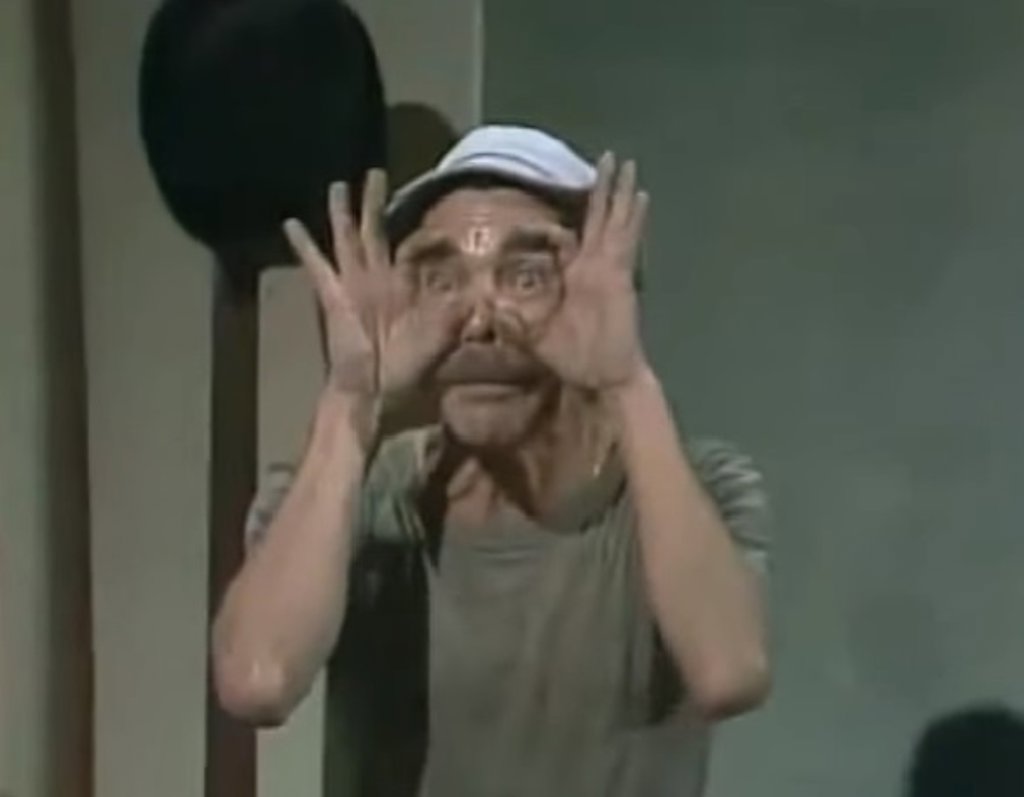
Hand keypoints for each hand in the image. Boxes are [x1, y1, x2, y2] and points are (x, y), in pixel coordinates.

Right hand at [284, 170, 466, 415]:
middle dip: (373, 204)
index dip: (412, 233)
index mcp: (399, 291)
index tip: (417, 210)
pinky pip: (317, 265)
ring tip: (338, 186)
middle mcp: (375, 283)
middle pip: (374, 233)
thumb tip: (475, 301)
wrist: (372, 394)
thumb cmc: (403, 376)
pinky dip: (304, 245)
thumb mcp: (436, 343)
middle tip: (375, 173)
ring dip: (343, 213)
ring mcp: (352, 287)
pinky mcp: (333, 296)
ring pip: (347, 239)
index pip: (405, 253)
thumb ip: (451, 320)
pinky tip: (292, 223)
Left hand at [501, 154, 649, 391]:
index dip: (575, 214)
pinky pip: (628, 241)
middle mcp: (593, 267)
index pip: (572, 238)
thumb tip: (489, 308)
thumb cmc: (574, 360)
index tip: (572, 190)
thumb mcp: (534, 339)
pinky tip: (641, 196)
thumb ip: (514, 323)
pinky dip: (634, 218)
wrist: (604, 376)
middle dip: (602, 188)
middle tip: (608, 157)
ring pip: (614, 221)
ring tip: (626, 163)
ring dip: (618, 192)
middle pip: (598, 218)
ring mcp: (608, 269)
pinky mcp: (621, 276)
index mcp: (574, 278)